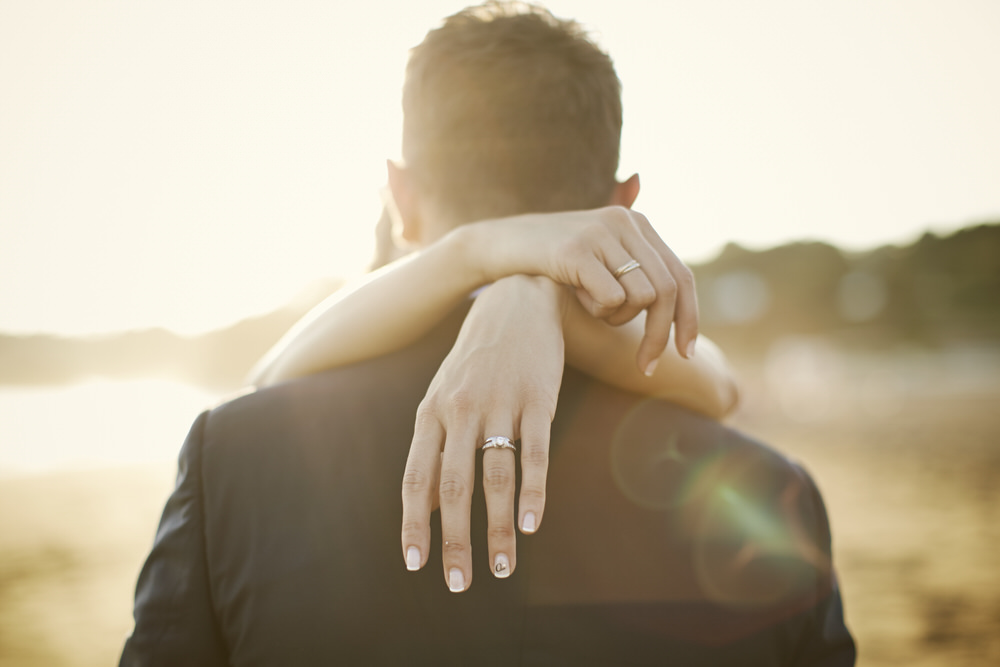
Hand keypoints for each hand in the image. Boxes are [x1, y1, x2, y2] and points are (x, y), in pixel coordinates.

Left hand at [400, 276, 565, 590]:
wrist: (517, 302)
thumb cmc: (477, 360)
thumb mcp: (445, 396)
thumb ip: (435, 449)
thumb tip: (430, 506)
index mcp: (431, 412)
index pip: (417, 479)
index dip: (416, 524)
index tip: (417, 565)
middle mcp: (460, 410)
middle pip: (455, 486)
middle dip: (456, 540)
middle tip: (460, 583)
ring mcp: (499, 403)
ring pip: (496, 476)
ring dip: (498, 528)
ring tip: (502, 568)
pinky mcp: (538, 399)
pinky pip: (535, 453)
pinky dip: (533, 491)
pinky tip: (531, 524)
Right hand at [477, 206, 697, 375]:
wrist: (497, 245)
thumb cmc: (550, 262)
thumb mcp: (597, 260)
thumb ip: (632, 272)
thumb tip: (672, 309)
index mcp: (637, 223)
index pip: (681, 276)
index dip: (689, 318)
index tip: (686, 353)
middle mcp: (625, 222)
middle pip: (666, 291)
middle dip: (659, 336)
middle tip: (646, 366)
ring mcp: (601, 233)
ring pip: (640, 297)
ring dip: (617, 318)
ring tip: (590, 306)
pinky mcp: (576, 249)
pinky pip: (610, 299)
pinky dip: (596, 310)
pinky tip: (574, 296)